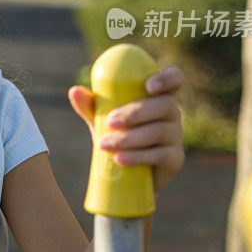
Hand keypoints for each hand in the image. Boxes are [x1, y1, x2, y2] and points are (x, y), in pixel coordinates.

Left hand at [68, 66, 185, 192]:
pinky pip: (160, 155)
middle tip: (110, 122)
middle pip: (165, 105)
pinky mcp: (175, 159)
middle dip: (136, 112)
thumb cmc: (117, 134)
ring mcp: (176, 136)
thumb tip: (75, 91)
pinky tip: (120, 159)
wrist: (128, 172)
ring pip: (159, 131)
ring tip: (104, 145)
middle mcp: (172, 113)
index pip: (174, 79)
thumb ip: (90, 106)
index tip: (148, 86)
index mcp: (157, 96)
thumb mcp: (102, 119)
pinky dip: (137, 156)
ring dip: (130, 138)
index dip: (167, 78)